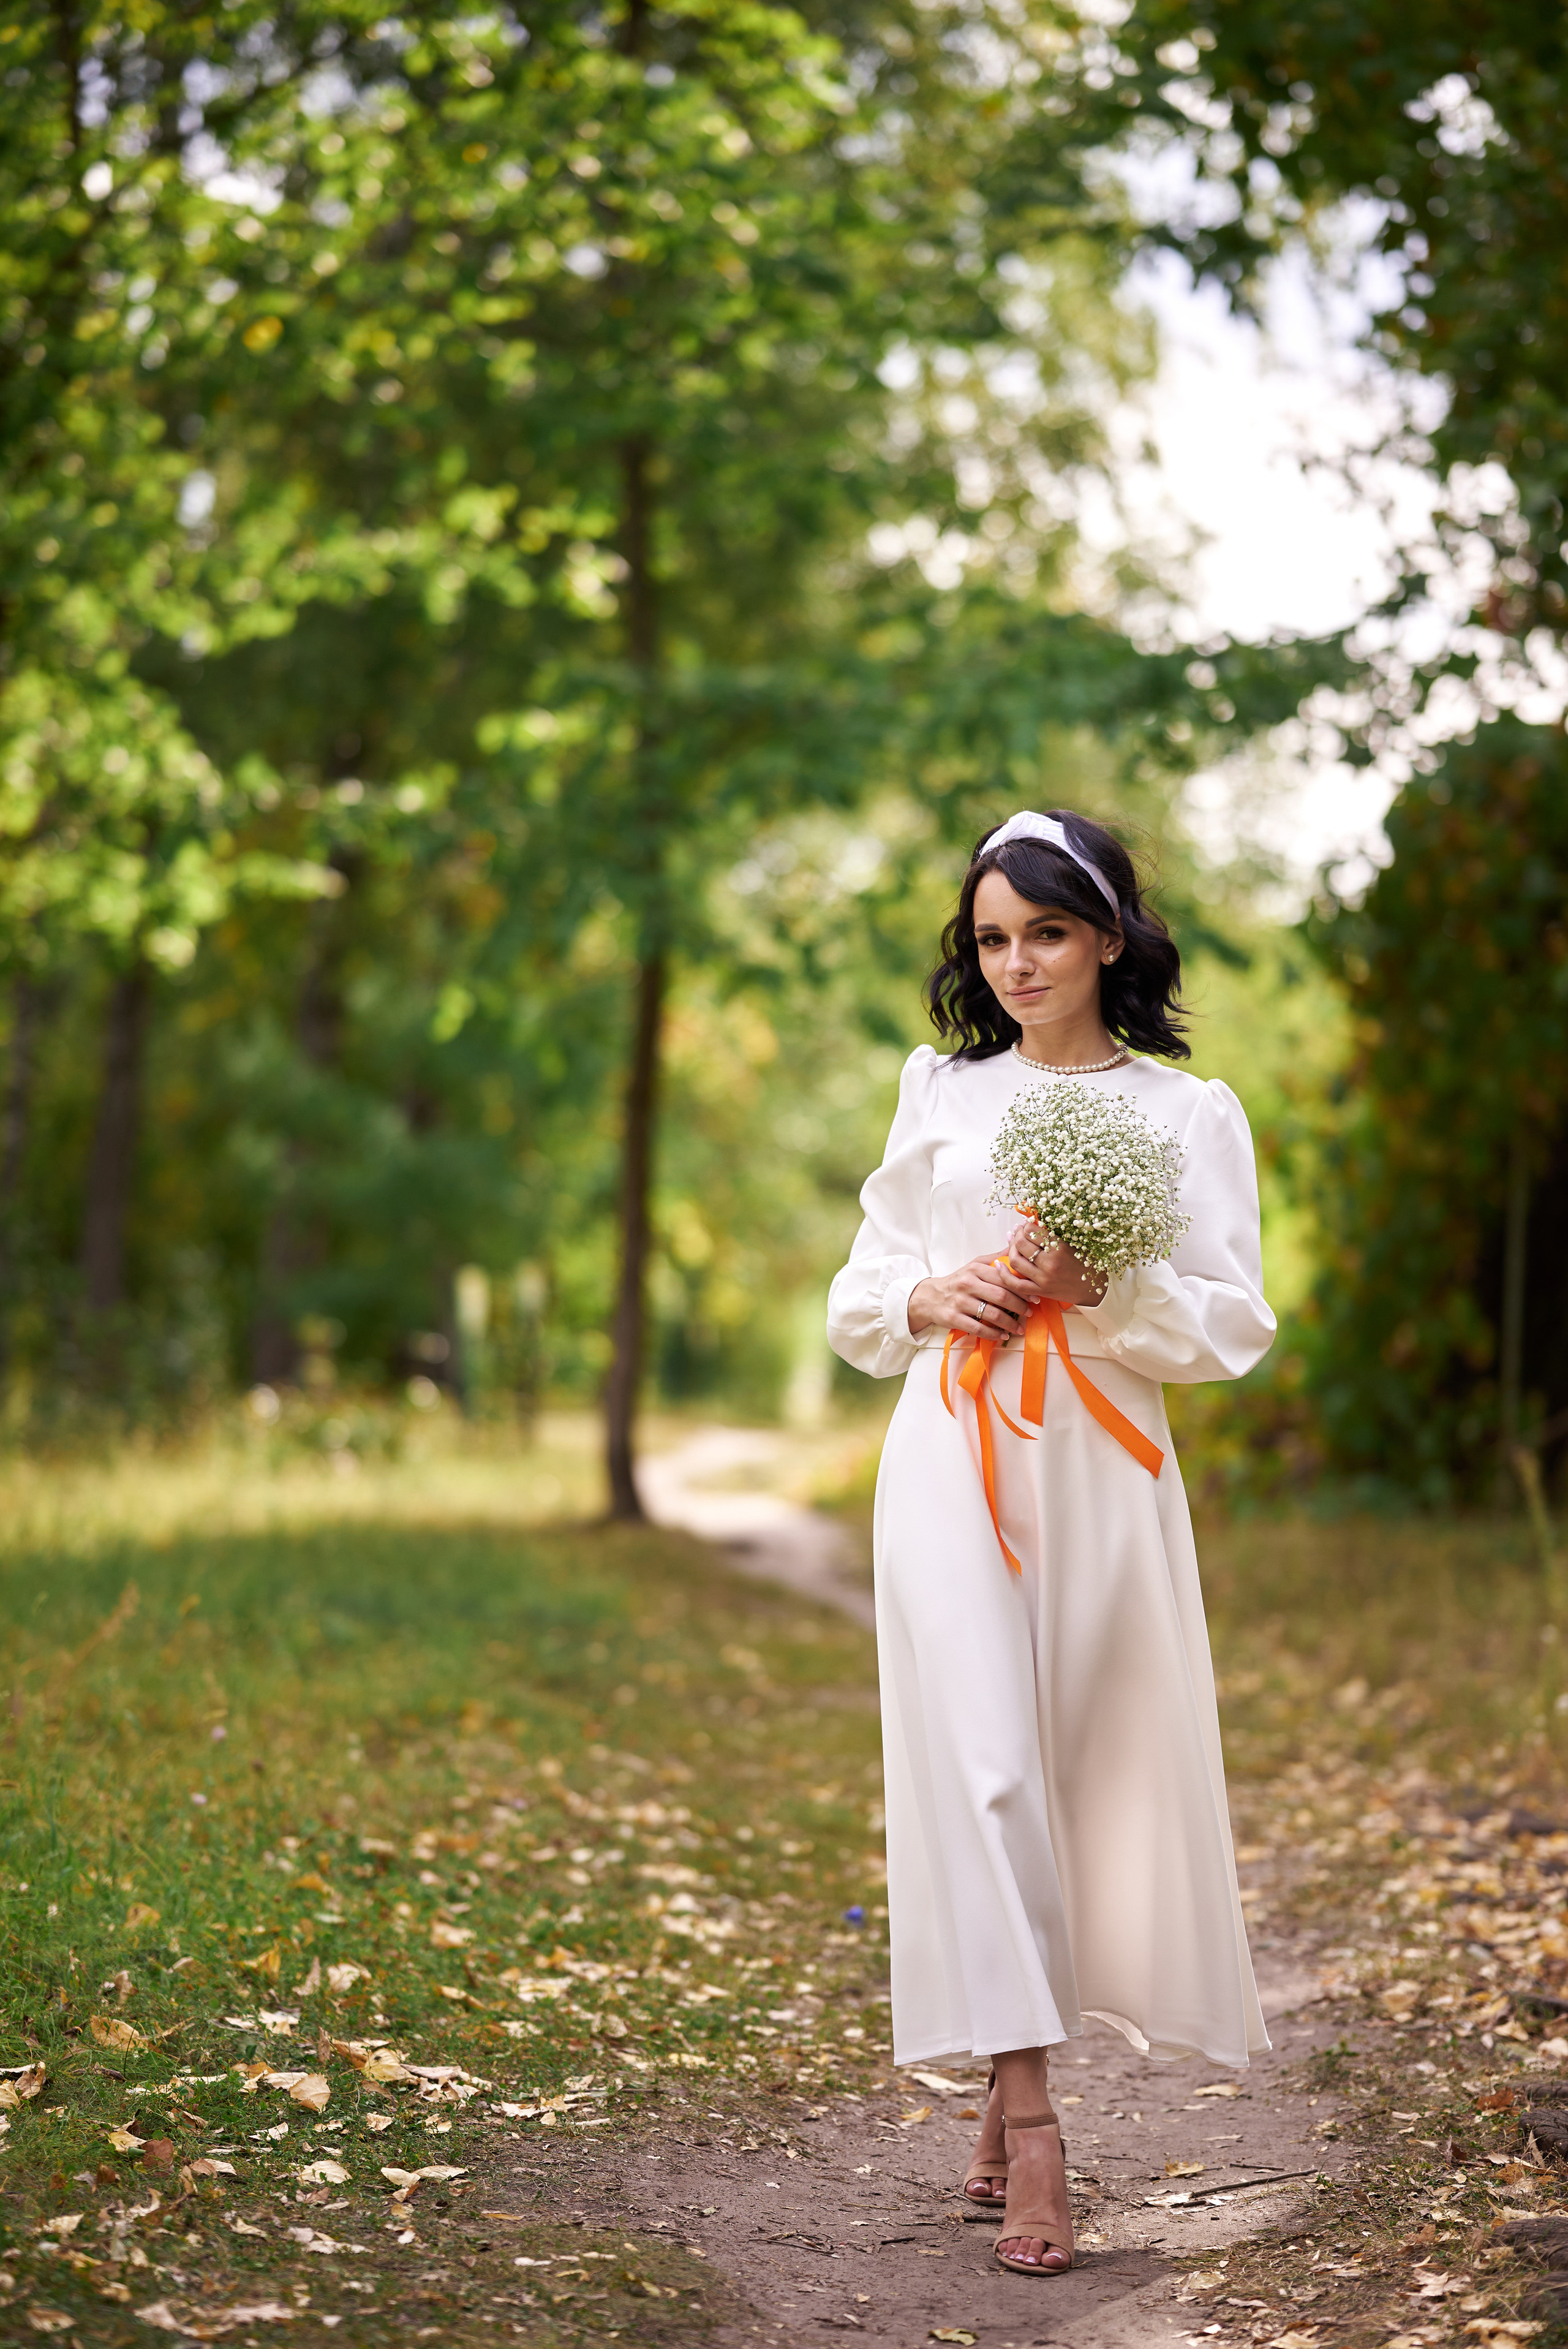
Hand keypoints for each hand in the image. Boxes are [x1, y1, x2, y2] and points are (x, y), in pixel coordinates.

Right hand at [907, 1251, 1035, 1340]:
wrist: (931, 1297)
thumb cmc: (958, 1281)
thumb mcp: (974, 1265)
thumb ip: (996, 1258)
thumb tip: (1016, 1245)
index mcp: (975, 1269)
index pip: (1004, 1278)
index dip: (1022, 1289)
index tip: (1035, 1297)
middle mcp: (967, 1284)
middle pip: (1001, 1296)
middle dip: (1020, 1306)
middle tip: (1030, 1313)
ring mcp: (960, 1301)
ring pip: (992, 1314)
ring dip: (1010, 1324)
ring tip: (1020, 1329)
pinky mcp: (953, 1318)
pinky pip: (978, 1329)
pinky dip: (994, 1334)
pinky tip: (1003, 1336)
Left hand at [1006, 1219, 1106, 1307]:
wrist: (1093, 1289)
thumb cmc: (1085, 1263)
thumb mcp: (1074, 1243)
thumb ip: (1054, 1233)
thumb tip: (1033, 1218)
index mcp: (1060, 1248)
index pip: (1034, 1229)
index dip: (1027, 1223)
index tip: (1028, 1222)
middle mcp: (1050, 1263)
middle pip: (1022, 1242)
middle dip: (1018, 1233)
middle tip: (1019, 1230)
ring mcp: (1043, 1279)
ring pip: (1016, 1259)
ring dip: (1011, 1248)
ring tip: (1013, 1242)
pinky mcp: (1039, 1291)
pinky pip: (1015, 1283)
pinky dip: (1003, 1273)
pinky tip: (998, 1264)